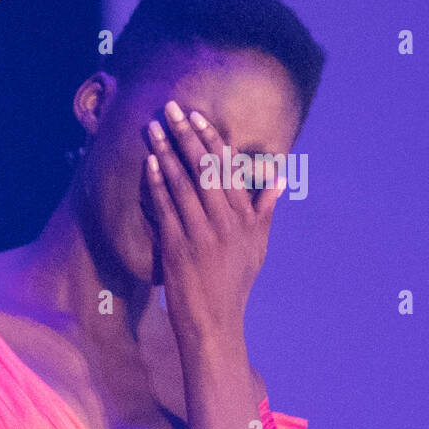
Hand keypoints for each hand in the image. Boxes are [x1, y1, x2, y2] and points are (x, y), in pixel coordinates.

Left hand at [143, 100, 284, 347]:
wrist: (214, 320)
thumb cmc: (234, 282)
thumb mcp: (257, 245)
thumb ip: (264, 209)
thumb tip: (279, 177)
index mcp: (245, 217)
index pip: (227, 169)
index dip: (210, 139)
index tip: (196, 116)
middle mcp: (226, 221)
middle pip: (204, 168)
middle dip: (186, 135)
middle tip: (171, 108)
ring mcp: (202, 233)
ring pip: (183, 182)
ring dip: (167, 151)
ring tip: (153, 128)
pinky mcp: (179, 246)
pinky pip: (166, 208)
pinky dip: (157, 183)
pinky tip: (149, 163)